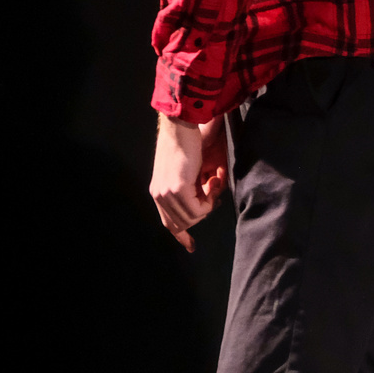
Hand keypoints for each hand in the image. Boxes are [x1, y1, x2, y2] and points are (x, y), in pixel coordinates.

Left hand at [149, 114, 226, 250]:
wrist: (181, 126)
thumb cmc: (187, 142)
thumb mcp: (184, 170)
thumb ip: (188, 188)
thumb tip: (202, 203)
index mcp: (159, 192)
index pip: (168, 222)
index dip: (181, 235)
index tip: (191, 246)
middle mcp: (160, 195)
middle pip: (184, 222)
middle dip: (203, 211)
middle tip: (214, 190)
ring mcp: (167, 193)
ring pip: (193, 217)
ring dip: (208, 204)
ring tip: (214, 183)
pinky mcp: (178, 189)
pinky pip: (198, 209)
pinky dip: (209, 201)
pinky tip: (212, 183)